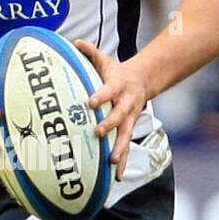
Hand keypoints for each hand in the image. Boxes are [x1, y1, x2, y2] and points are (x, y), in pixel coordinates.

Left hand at [74, 39, 148, 181]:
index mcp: (118, 86)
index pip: (109, 91)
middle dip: (110, 125)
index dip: (101, 96)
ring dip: (120, 149)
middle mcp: (126, 104)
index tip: (91, 102)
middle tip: (98, 132)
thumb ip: (90, 52)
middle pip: (120, 116)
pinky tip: (117, 177)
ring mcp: (129, 119)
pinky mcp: (129, 130)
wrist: (142, 81)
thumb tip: (75, 42)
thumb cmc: (116, 72)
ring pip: (125, 136)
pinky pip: (126, 149)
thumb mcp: (104, 60)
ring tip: (112, 161)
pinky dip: (123, 163)